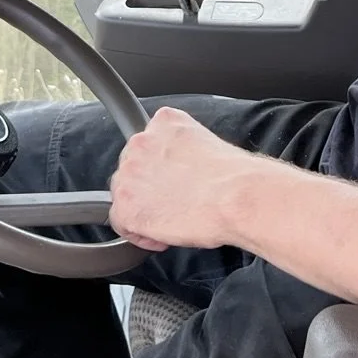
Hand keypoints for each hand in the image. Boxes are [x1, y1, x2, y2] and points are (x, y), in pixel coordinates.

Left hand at [108, 106, 261, 251]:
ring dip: (143, 209)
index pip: (148, 144)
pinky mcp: (126, 206)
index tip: (173, 182)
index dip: (159, 169)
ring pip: (123, 195)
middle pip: (131, 169)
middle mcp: (141, 142)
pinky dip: (139, 234)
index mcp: (164, 121)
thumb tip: (183, 171)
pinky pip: (121, 223)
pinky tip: (163, 236)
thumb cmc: (234, 177)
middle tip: (174, 203)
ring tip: (171, 220)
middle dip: (148, 188)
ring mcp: (130, 174)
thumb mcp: (208, 143)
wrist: (236, 196)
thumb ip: (183, 149)